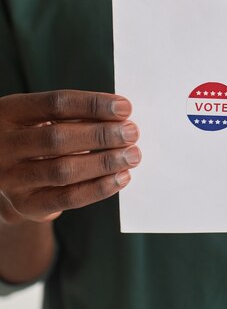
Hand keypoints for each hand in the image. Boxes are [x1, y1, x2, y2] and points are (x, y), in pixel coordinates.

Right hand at [0, 90, 140, 224]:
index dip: (94, 104)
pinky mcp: (25, 205)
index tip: (125, 107)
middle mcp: (4, 145)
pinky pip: (67, 198)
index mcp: (9, 111)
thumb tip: (121, 117)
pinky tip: (121, 177)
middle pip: (59, 138)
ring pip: (64, 170)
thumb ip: (75, 114)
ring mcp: (11, 178)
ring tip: (132, 155)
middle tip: (132, 132)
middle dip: (101, 135)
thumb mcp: (41, 116)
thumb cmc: (36, 134)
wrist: (8, 171)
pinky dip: (98, 188)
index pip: (57, 103)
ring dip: (104, 162)